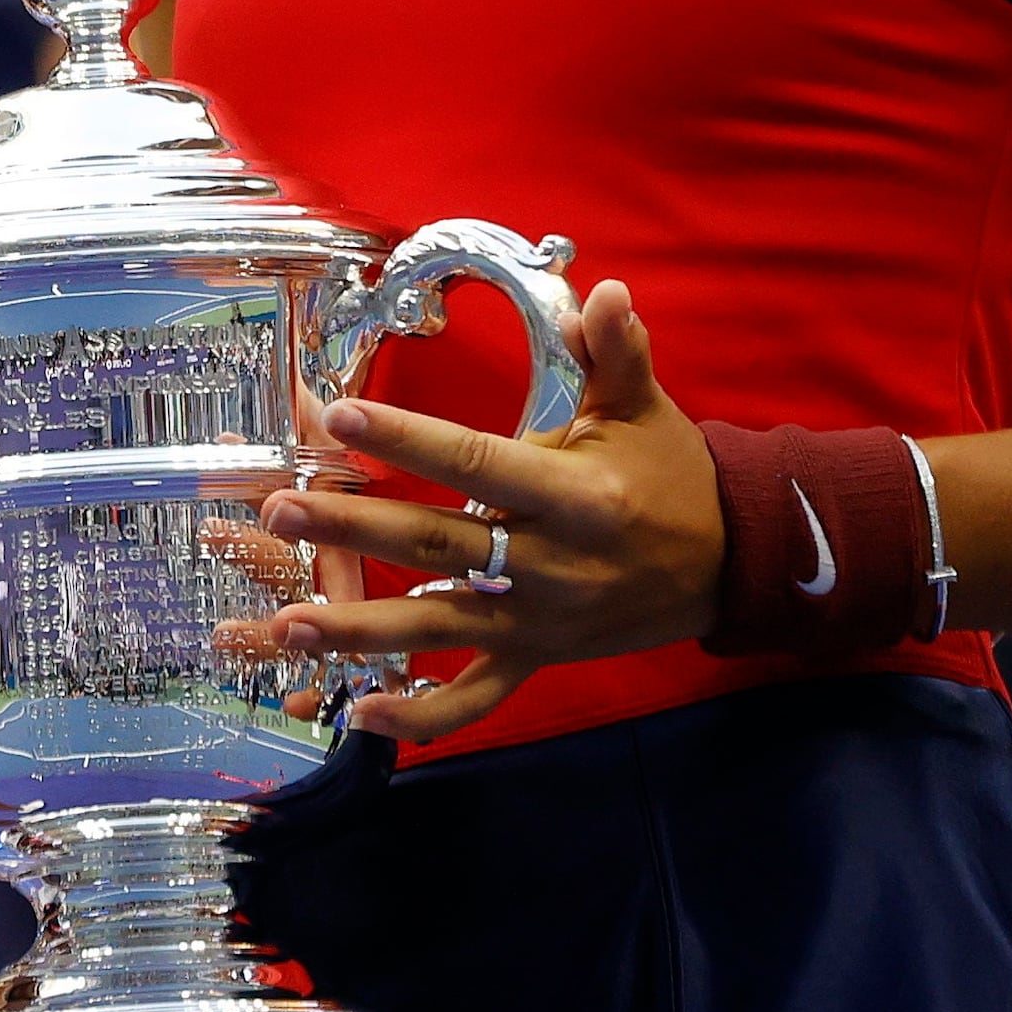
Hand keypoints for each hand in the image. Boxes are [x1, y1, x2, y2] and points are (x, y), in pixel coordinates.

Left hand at [240, 282, 719, 742]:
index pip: (477, 462)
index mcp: (575, 497)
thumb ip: (615, 352)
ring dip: (357, 628)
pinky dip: (420, 716)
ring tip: (284, 623)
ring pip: (437, 628)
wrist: (730, 564)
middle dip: (354, 529)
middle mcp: (552, 566)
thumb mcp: (645, 407)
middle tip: (282, 509)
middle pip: (438, 545)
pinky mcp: (537, 659)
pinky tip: (359, 714)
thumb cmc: (672, 475)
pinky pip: (475, 698)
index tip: (342, 416)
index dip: (409, 440)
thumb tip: (602, 294)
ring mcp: (540, 622)